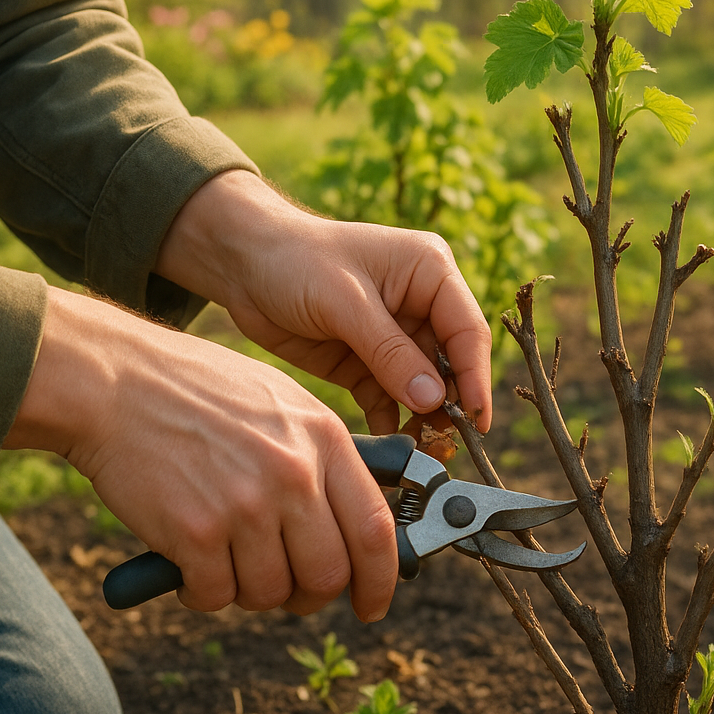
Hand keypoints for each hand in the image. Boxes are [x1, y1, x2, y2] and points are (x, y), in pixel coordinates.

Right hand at [5, 288, 397, 619]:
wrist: (112, 381)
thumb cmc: (196, 391)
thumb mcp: (282, 403)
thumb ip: (323, 457)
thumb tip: (355, 520)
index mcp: (324, 439)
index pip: (375, 529)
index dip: (380, 579)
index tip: (373, 604)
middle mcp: (293, 474)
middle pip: (328, 574)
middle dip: (310, 596)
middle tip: (288, 590)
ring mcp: (245, 505)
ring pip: (271, 592)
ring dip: (251, 592)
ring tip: (228, 561)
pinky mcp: (194, 532)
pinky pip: (215, 595)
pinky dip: (203, 593)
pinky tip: (191, 566)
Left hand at [155, 170, 493, 435]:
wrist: (238, 264)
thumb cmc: (294, 260)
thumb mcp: (345, 303)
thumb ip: (391, 352)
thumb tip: (434, 400)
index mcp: (430, 273)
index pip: (467, 331)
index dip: (474, 376)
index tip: (475, 419)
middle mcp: (421, 305)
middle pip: (450, 364)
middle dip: (450, 405)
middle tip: (447, 446)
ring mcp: (395, 337)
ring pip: (423, 388)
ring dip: (423, 419)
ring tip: (420, 453)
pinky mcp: (366, 363)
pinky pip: (389, 400)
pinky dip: (391, 422)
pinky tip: (389, 446)